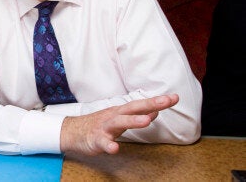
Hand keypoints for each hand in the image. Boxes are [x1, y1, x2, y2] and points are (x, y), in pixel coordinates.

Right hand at [60, 94, 178, 154]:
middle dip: (149, 104)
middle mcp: (113, 116)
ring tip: (146, 121)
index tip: (174, 97)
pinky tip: (115, 148)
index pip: (141, 104)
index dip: (157, 101)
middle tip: (166, 101)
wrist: (72, 131)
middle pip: (132, 108)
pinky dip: (109, 145)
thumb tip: (156, 111)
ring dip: (132, 121)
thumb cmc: (98, 124)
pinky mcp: (95, 140)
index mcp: (120, 111)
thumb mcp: (119, 118)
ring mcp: (104, 127)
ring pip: (119, 123)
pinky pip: (102, 143)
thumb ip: (138, 115)